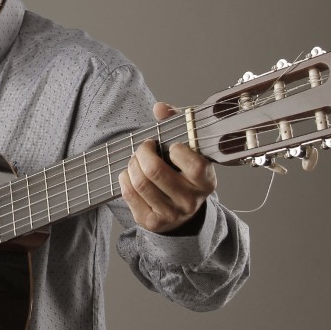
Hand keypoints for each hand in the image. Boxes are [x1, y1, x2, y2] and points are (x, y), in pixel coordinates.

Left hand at [118, 102, 216, 233]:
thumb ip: (176, 124)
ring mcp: (171, 214)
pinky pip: (129, 195)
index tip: (171, 146)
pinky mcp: (152, 222)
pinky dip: (124, 178)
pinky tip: (130, 174)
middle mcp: (191, 201)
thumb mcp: (188, 149)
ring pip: (140, 183)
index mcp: (206, 181)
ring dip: (132, 165)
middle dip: (143, 153)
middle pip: (155, 171)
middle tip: (144, 147)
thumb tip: (160, 108)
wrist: (183, 211)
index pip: (194, 165)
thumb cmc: (184, 172)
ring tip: (136, 159)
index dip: (177, 150)